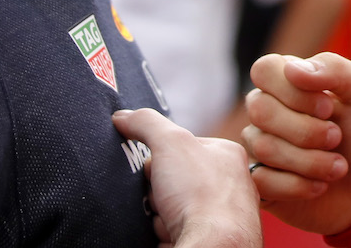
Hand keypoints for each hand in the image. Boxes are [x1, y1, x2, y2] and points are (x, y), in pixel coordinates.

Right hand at [112, 109, 260, 247]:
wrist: (214, 246)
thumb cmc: (202, 194)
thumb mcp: (171, 142)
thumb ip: (146, 123)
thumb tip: (122, 116)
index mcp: (226, 156)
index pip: (180, 148)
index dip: (161, 158)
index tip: (158, 169)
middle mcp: (228, 185)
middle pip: (172, 182)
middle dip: (159, 192)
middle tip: (164, 197)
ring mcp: (219, 216)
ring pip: (171, 209)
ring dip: (161, 215)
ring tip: (170, 219)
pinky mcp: (207, 239)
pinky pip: (173, 233)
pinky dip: (165, 234)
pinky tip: (172, 235)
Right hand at [243, 52, 350, 234]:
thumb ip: (334, 68)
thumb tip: (291, 69)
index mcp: (289, 81)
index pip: (264, 69)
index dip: (293, 91)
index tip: (328, 107)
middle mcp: (268, 110)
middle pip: (260, 109)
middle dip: (307, 130)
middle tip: (337, 137)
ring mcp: (261, 146)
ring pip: (264, 147)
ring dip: (311, 161)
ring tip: (338, 166)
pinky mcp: (261, 182)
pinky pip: (262, 181)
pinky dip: (299, 186)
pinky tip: (320, 186)